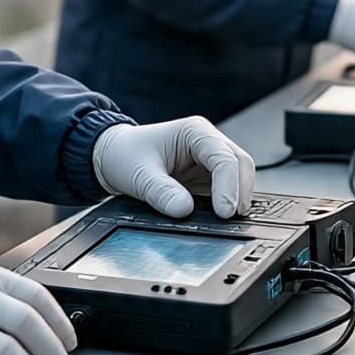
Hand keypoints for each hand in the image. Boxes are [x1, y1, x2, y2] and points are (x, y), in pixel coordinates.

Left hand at [93, 117, 254, 218]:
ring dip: (238, 198)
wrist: (114, 157)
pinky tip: (221, 219)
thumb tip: (184, 211)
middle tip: (233, 218)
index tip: (225, 211)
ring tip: (230, 221)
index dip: (228, 186)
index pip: (223, 158)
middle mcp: (207, 143)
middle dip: (241, 192)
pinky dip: (228, 204)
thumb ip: (161, 193)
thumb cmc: (125, 155)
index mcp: (195, 132)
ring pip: (239, 177)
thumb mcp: (139, 175)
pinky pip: (226, 190)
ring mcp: (209, 161)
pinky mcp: (206, 178)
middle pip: (240, 165)